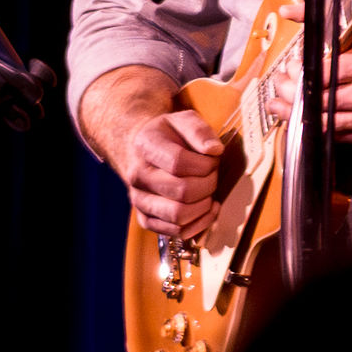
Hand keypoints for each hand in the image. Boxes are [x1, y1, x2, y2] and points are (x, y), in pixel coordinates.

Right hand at [116, 105, 226, 238]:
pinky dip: (199, 223)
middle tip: (213, 174)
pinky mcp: (146, 219)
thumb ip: (200, 131)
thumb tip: (214, 151)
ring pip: (179, 215)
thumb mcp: (183, 119)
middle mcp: (137, 176)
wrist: (139, 150)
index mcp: (146, 147)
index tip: (212, 159)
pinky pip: (177, 231)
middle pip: (183, 191)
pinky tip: (207, 208)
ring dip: (205, 206)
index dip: (205, 164)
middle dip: (209, 184)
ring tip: (209, 192)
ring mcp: (139, 200)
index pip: (178, 162)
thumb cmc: (168, 135)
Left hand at [263, 15, 351, 145]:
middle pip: (317, 102)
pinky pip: (338, 137)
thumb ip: (321, 20)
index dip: (298, 73)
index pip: (318, 75)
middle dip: (291, 96)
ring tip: (281, 107)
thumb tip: (287, 10)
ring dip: (298, 116)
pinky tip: (309, 118)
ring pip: (324, 124)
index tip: (291, 67)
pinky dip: (320, 128)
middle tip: (279, 88)